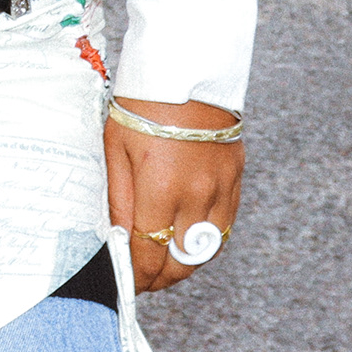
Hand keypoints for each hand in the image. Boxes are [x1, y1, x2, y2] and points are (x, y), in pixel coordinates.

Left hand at [104, 99, 244, 295]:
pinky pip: (224, 225)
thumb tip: (116, 242)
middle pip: (183, 261)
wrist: (186, 67)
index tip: (126, 284)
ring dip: (185, 262)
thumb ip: (117, 201)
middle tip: (143, 280)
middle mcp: (197, 195)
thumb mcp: (115, 149)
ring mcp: (222, 188)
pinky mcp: (236, 178)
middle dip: (161, 278)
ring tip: (164, 262)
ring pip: (207, 249)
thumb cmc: (141, 105)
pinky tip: (187, 236)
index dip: (137, 276)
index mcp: (161, 188)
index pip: (149, 253)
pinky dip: (205, 239)